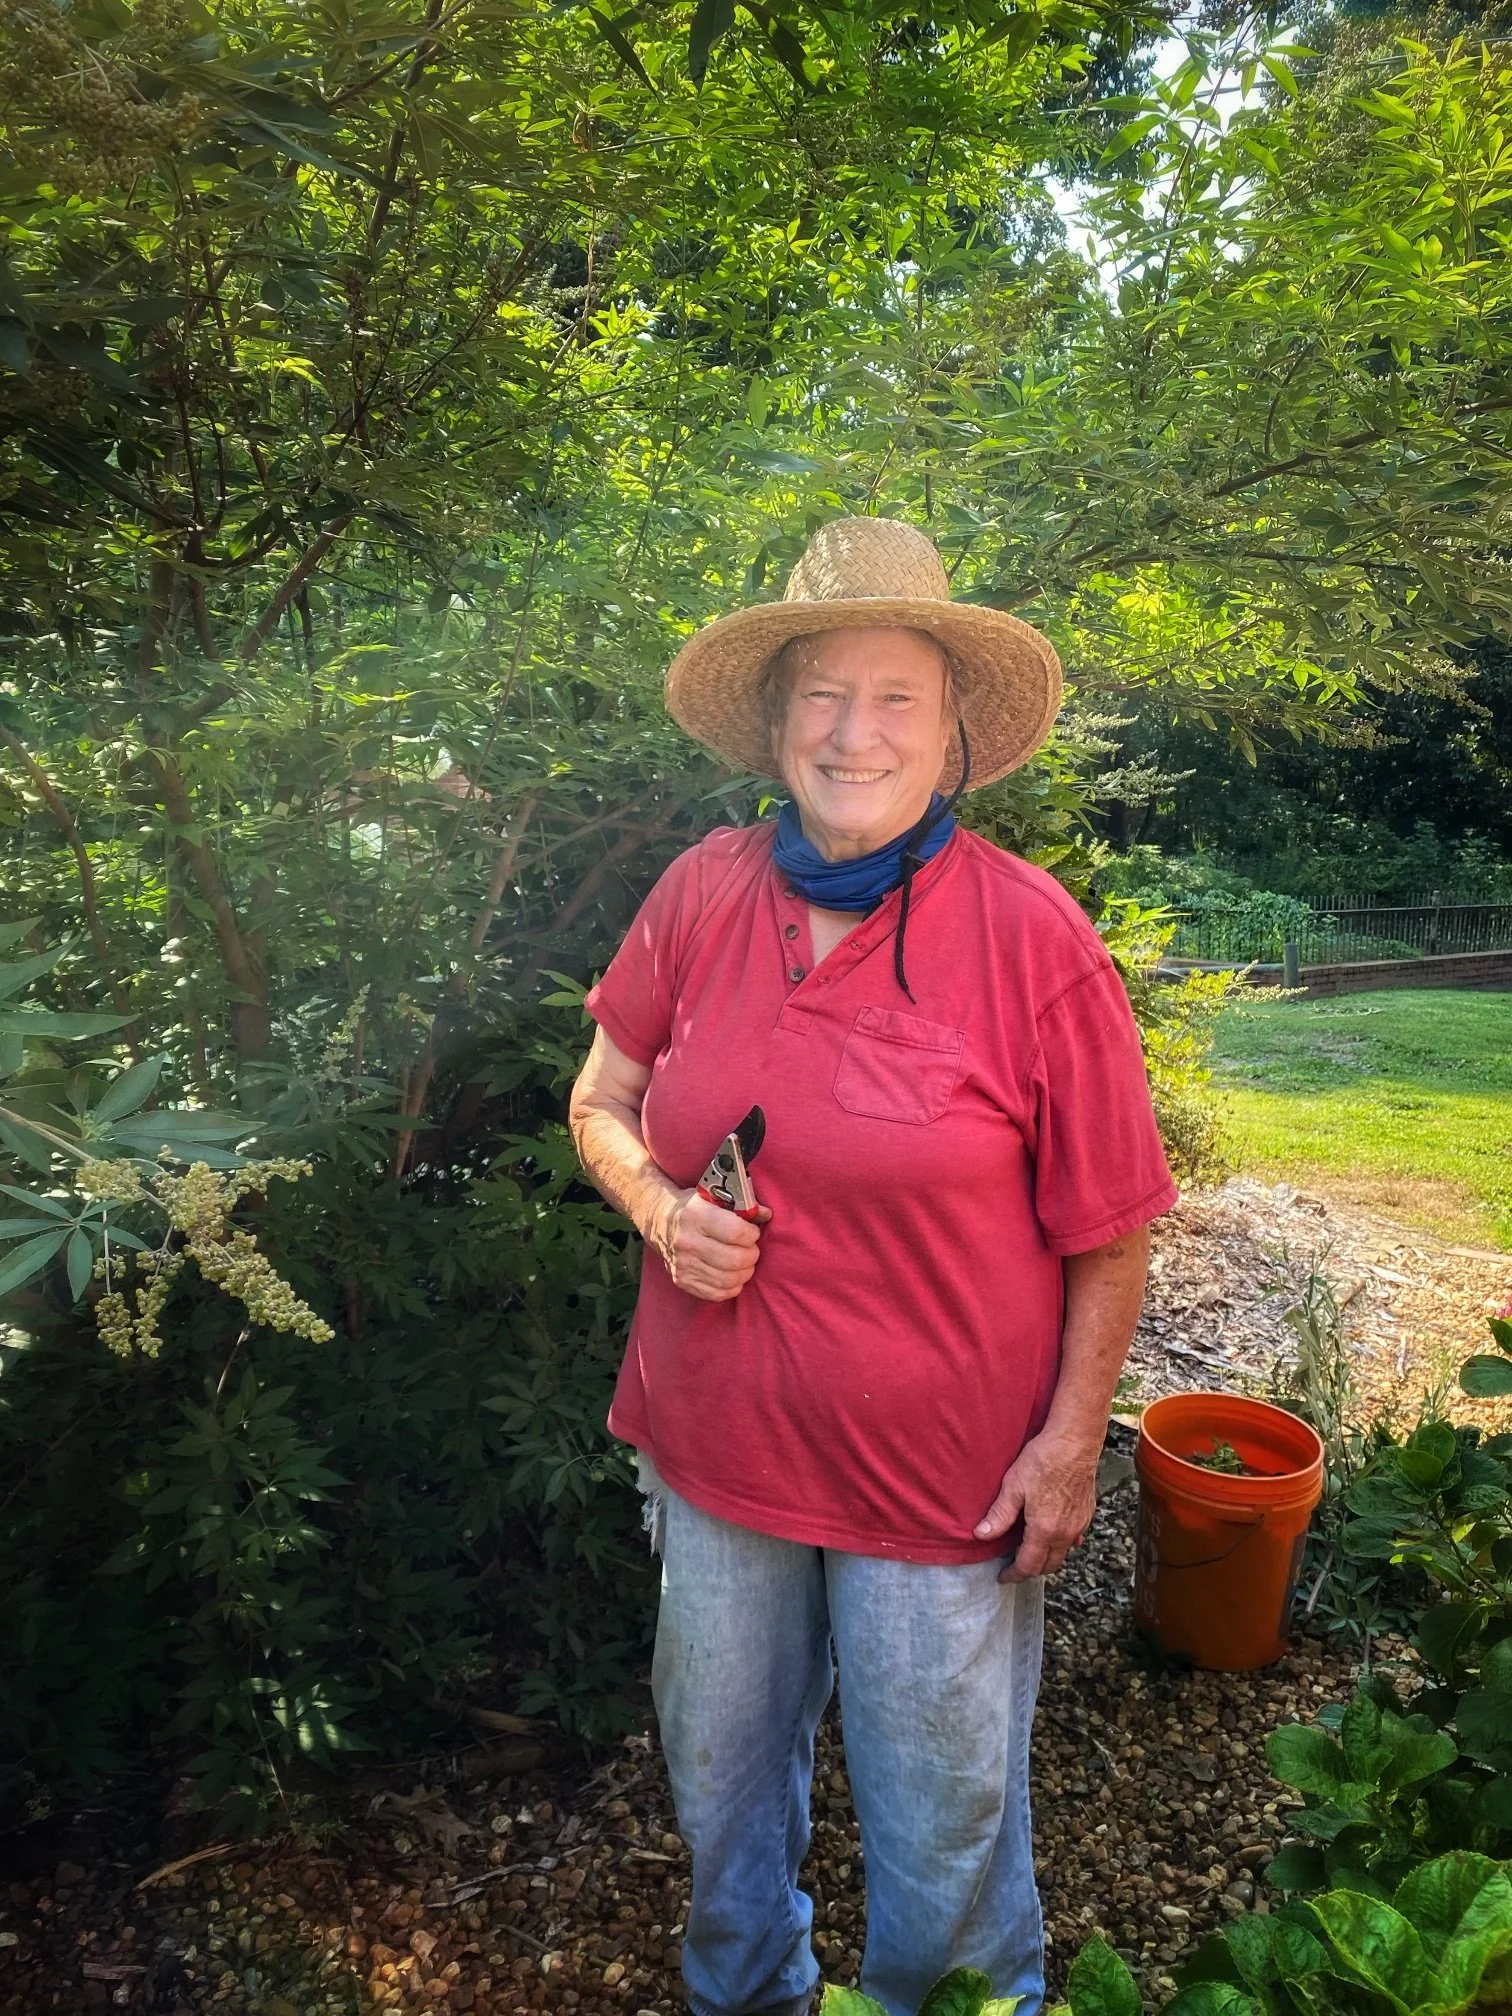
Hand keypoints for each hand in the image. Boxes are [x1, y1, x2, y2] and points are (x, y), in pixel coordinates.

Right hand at [650, 1188, 771, 1302]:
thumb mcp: (715, 1197)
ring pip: (729, 1280)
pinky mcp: (682, 1281)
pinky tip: (732, 1275)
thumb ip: (743, 1204)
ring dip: (744, 1273)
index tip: (752, 1232)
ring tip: (744, 1263)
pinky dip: (731, 1287)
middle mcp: (687, 1242)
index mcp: (696, 1216)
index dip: (752, 1234)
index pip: (736, 1232)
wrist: (660, 1221)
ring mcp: (683, 1264)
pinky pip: (717, 1294)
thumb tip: (767, 1215)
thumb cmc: (694, 1208)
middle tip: (751, 1250)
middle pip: (735, 1260)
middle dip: (751, 1255)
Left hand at [974, 1430, 1097, 1581]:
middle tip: (1015, 1566)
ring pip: (1063, 1554)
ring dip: (1047, 1558)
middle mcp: (1065, 1534)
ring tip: (1030, 1550)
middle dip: (1031, 1571)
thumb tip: (981, 1535)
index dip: (1014, 1575)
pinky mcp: (1087, 1513)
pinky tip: (1052, 1533)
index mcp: (1045, 1531)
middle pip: (1049, 1566)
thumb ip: (999, 1515)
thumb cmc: (1043, 1461)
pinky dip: (1061, 1543)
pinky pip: (1074, 1539)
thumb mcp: (1014, 1487)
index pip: (1029, 1565)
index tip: (1003, 1577)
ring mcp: (1079, 1524)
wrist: (1075, 1443)